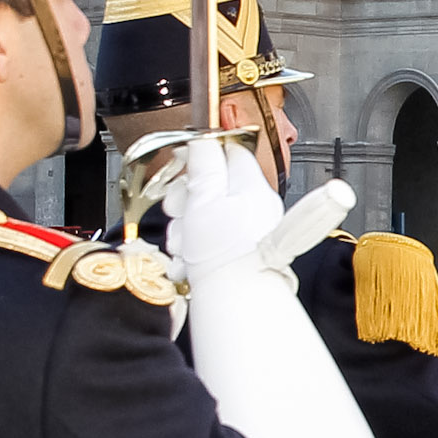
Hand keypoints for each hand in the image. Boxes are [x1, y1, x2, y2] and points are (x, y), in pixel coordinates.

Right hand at [161, 132, 283, 276]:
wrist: (233, 298)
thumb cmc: (222, 253)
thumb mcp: (204, 199)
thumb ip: (204, 164)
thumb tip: (202, 138)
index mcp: (252, 185)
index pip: (230, 150)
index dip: (202, 154)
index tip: (183, 163)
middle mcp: (257, 203)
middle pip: (213, 183)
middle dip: (187, 197)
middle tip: (180, 211)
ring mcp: (250, 227)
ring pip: (206, 211)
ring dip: (187, 225)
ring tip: (187, 240)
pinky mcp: (240, 249)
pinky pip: (211, 235)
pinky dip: (195, 244)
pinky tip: (190, 255)